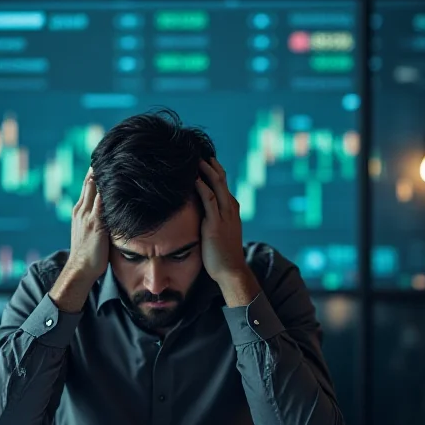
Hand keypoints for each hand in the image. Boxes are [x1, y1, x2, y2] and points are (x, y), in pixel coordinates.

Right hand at [67, 167, 109, 282]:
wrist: (80, 269)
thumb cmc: (89, 254)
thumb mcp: (90, 231)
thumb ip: (98, 218)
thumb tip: (112, 211)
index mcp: (80, 210)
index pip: (88, 184)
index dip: (95, 170)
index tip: (105, 157)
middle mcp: (82, 209)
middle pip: (90, 181)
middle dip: (99, 166)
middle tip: (112, 150)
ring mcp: (88, 216)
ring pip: (95, 188)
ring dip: (104, 174)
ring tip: (116, 159)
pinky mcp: (96, 224)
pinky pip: (103, 203)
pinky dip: (109, 191)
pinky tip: (118, 181)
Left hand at [195, 157, 247, 283]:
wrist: (231, 271)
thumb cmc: (222, 254)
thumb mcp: (219, 232)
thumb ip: (212, 219)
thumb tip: (199, 213)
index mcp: (231, 209)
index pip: (223, 184)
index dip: (214, 171)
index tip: (203, 160)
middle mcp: (230, 209)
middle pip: (221, 180)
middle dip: (211, 165)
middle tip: (199, 152)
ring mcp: (225, 216)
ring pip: (217, 185)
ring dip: (206, 171)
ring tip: (196, 159)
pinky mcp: (216, 224)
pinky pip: (209, 200)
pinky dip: (202, 187)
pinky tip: (194, 178)